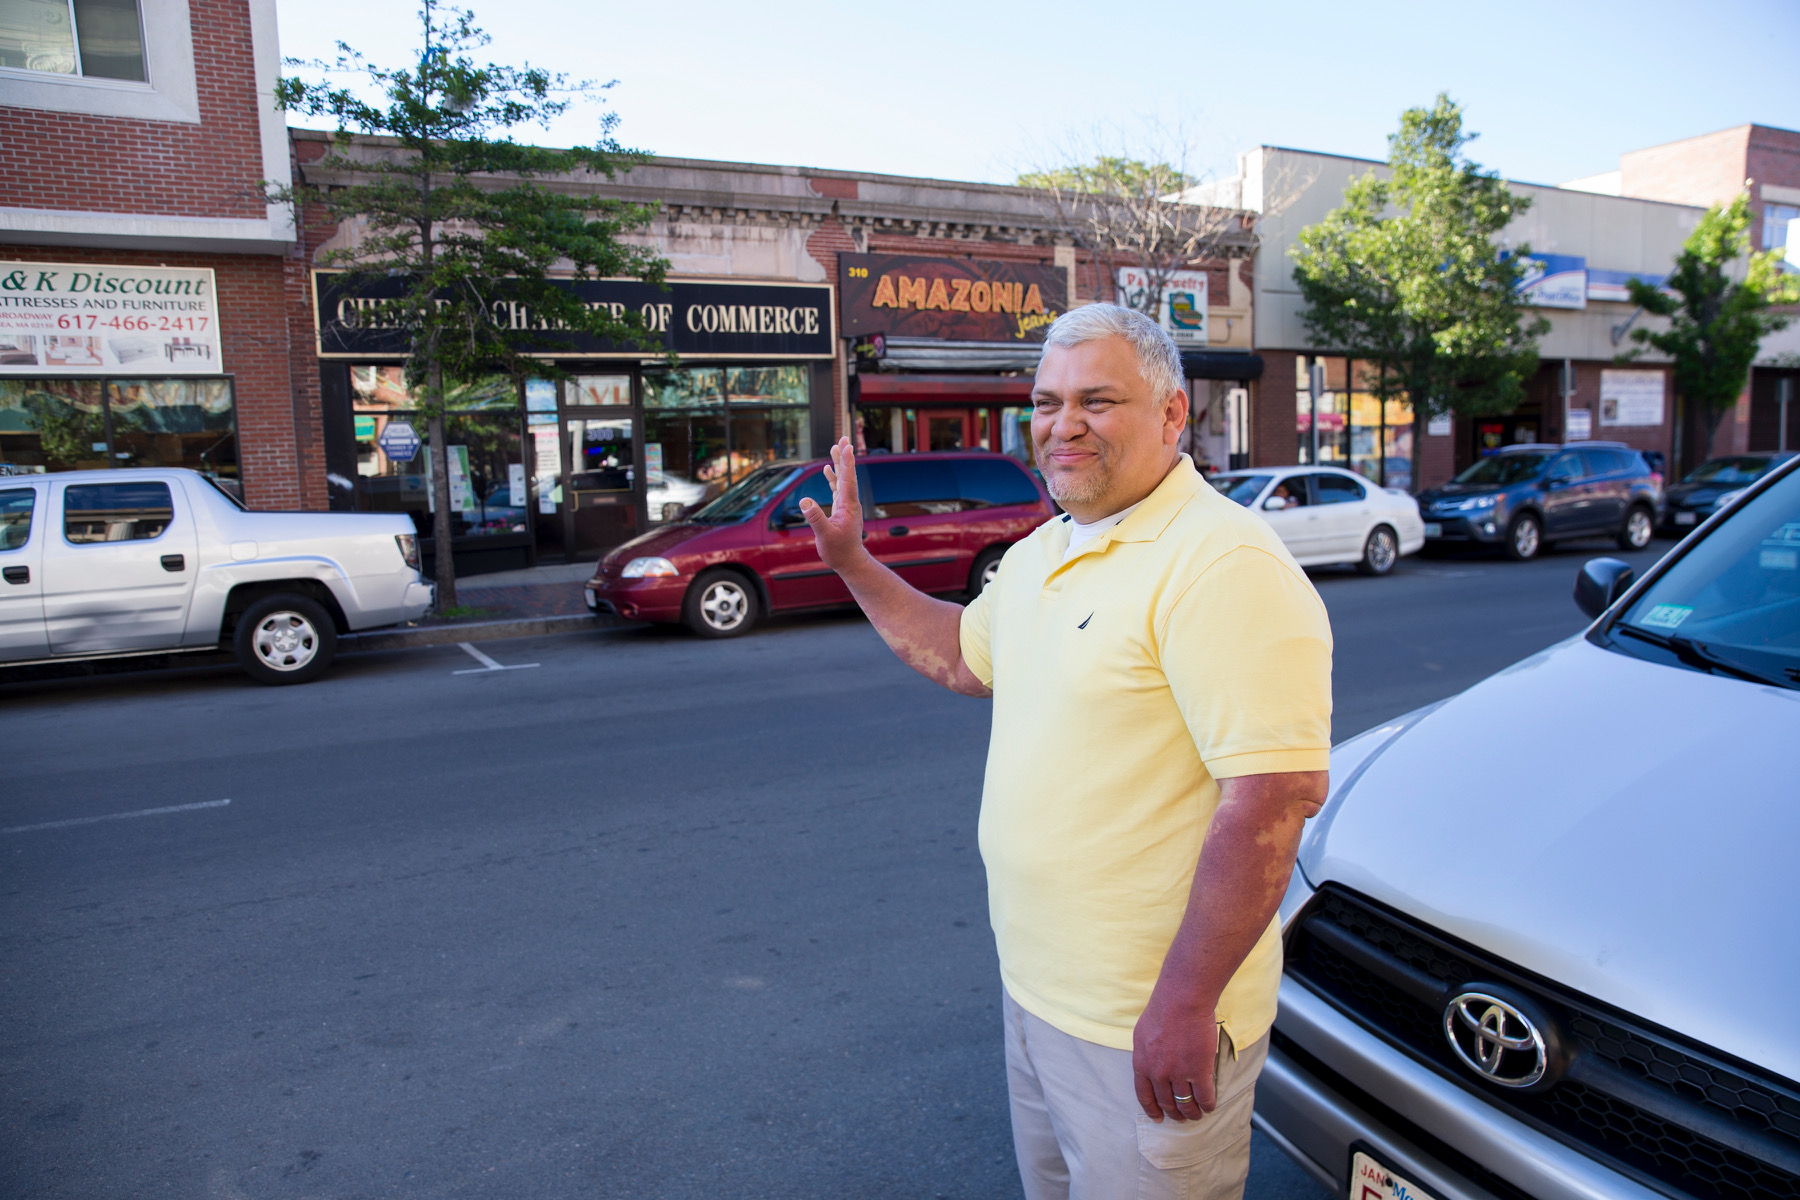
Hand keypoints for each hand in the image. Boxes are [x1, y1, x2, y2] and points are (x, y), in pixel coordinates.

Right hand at [800, 437, 867, 572]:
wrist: (849, 561)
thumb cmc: (838, 551)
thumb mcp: (825, 536)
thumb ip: (815, 518)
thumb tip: (805, 501)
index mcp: (848, 505)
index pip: (847, 479)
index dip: (846, 462)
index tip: (847, 446)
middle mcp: (849, 502)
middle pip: (847, 474)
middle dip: (845, 456)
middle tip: (844, 438)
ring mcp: (846, 504)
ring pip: (843, 479)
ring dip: (839, 463)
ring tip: (836, 447)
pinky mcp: (841, 509)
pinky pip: (838, 488)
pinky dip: (833, 477)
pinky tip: (827, 469)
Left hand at [1132, 989, 1218, 1123]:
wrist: (1181, 1001)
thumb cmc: (1162, 1010)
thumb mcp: (1142, 1034)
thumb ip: (1145, 1054)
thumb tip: (1148, 1066)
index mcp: (1142, 1065)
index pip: (1144, 1096)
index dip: (1152, 1110)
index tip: (1158, 1118)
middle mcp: (1158, 1074)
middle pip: (1166, 1102)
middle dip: (1174, 1114)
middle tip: (1181, 1118)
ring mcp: (1179, 1074)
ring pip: (1186, 1104)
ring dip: (1192, 1113)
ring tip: (1197, 1115)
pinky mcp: (1199, 1071)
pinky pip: (1204, 1097)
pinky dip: (1208, 1105)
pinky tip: (1210, 1106)